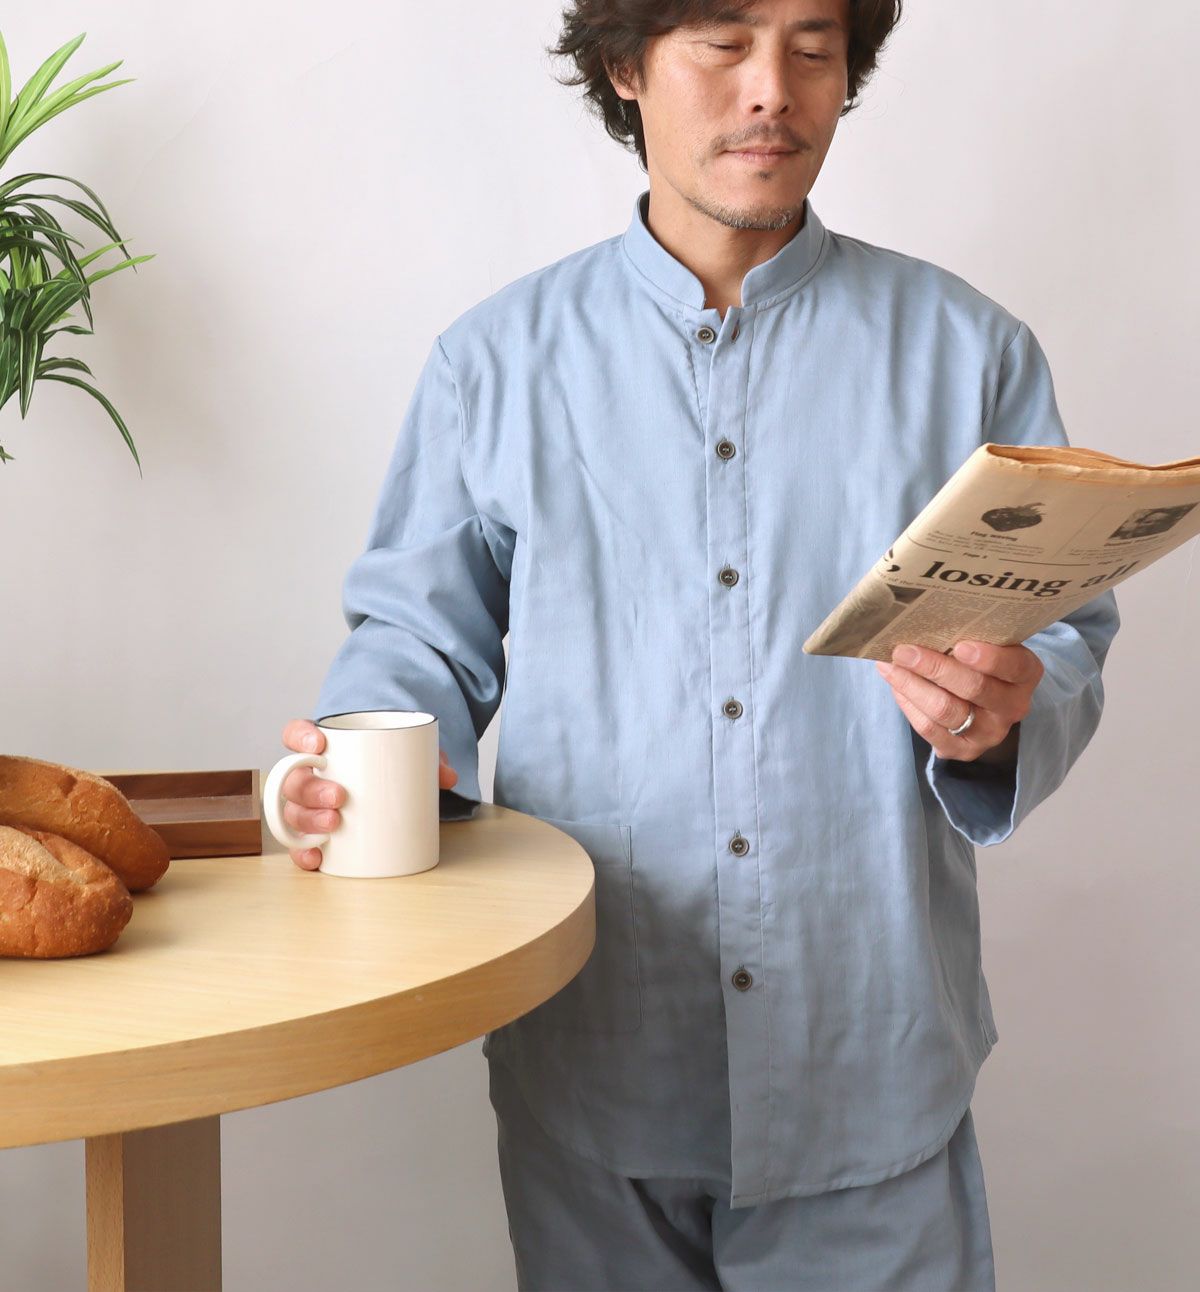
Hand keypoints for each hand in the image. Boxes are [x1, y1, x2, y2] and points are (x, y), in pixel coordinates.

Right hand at [279, 719, 459, 869]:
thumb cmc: (389, 761)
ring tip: (333, 825)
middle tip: (339, 796)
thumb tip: (448, 777)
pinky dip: (303, 852)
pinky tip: (315, 857)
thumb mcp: (411, 753)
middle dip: (311, 789)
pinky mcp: (315, 832)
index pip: (296, 733)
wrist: (390, 781)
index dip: (300, 737)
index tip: (319, 744)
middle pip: (293, 779)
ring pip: (293, 811)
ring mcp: (308, 805)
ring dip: (308, 819)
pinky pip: (299, 844)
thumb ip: (428, 758)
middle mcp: (309, 774)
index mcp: (323, 746)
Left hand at [874, 639, 1043, 762]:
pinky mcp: (963, 750)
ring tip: (890, 665)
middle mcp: (1013, 706)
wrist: (984, 706)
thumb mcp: (989, 645)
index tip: (960, 645)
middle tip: (903, 650)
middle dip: (934, 667)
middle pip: (973, 688)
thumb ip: (970, 635)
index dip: (989, 658)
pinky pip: (929, 728)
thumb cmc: (980, 663)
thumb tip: (925, 622)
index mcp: (1026, 674)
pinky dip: (908, 704)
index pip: (1014, 666)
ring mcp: (989, 732)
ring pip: (945, 709)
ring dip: (912, 685)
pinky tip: (895, 685)